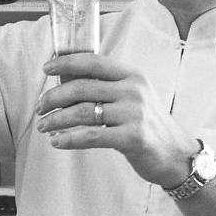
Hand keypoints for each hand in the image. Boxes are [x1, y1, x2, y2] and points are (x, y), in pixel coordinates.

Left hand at [34, 52, 200, 188]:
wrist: (175, 154)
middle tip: (40, 108)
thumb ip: (106, 86)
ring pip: (82, 112)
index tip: (46, 68)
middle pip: (82, 87)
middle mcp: (133, 91)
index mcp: (132, 75)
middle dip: (53, 97)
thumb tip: (66, 80)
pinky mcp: (132, 138)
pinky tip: (57, 141)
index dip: (66, 62)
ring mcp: (134, 114)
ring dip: (56, 119)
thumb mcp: (132, 97)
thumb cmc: (147, 124)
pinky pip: (91, 136)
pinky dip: (69, 138)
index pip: (93, 61)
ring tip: (44, 126)